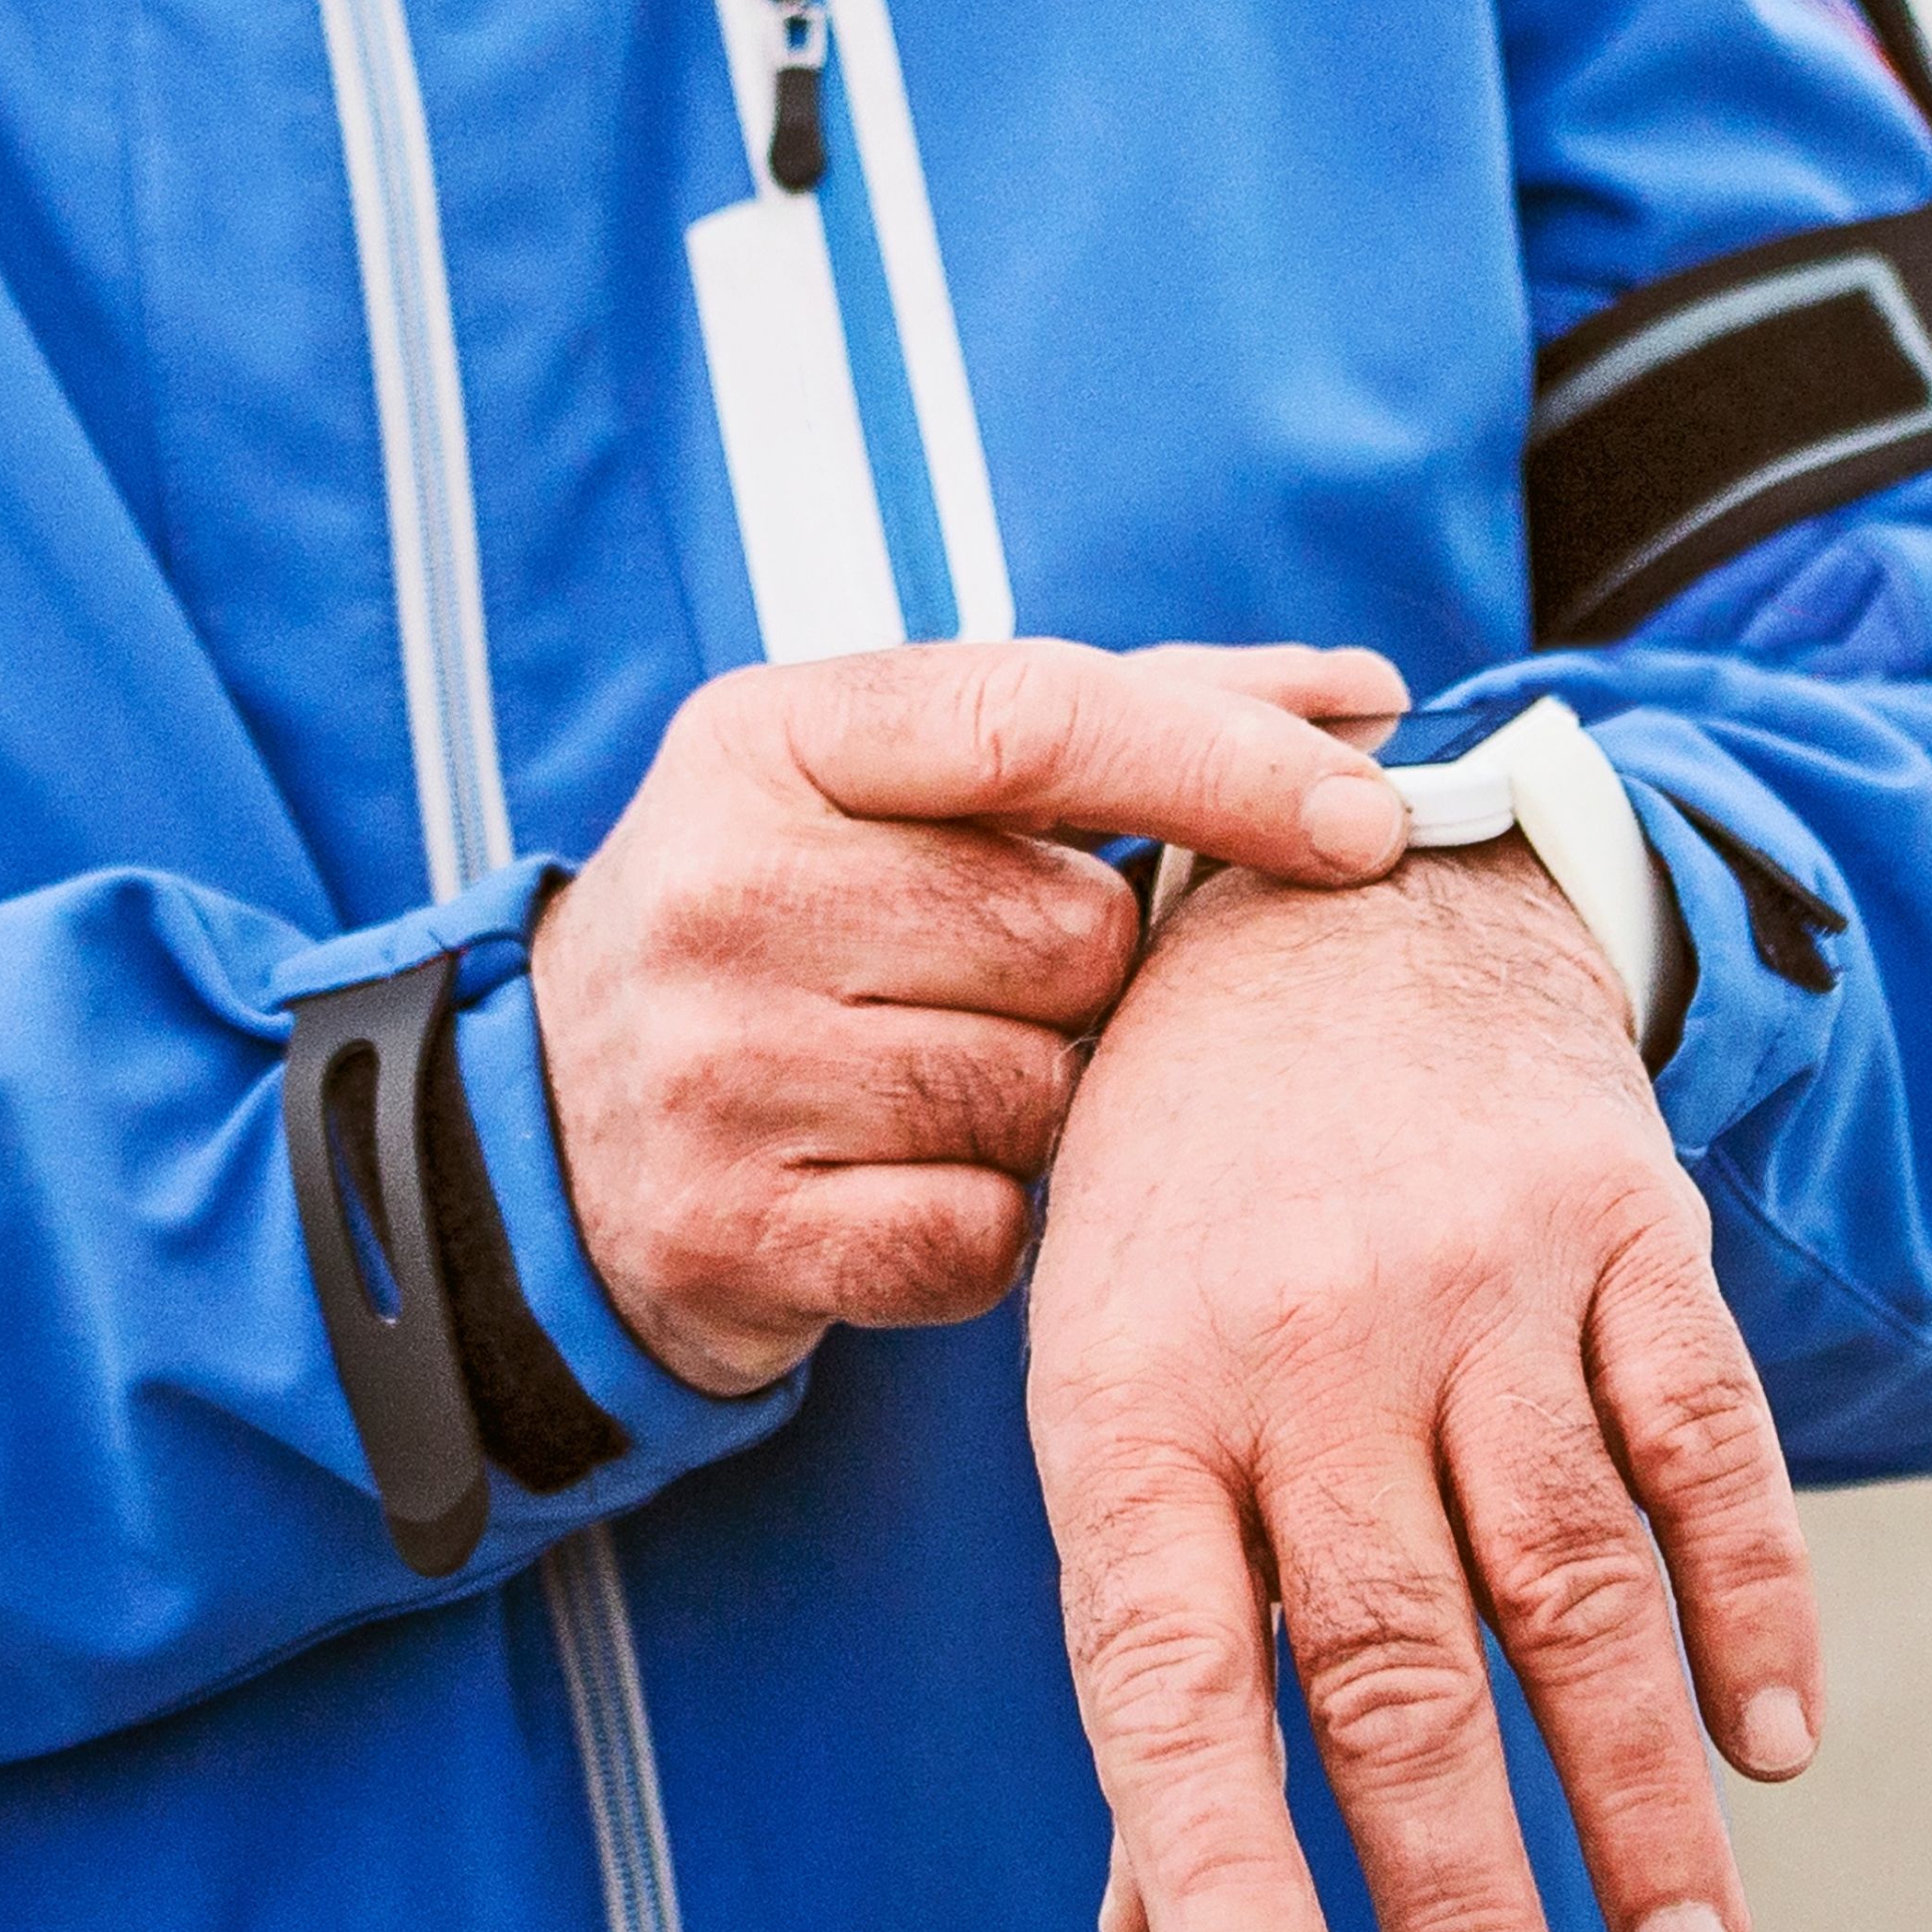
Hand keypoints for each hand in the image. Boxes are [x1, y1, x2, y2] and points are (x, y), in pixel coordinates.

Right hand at [535, 641, 1416, 1396]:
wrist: (557, 1128)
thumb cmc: (797, 919)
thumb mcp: (901, 779)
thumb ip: (1135, 717)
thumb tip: (1370, 693)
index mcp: (767, 738)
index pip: (1038, 721)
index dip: (1226, 765)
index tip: (1373, 815)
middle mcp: (720, 888)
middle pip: (1066, 933)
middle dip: (1086, 973)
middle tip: (995, 984)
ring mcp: (710, 1068)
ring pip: (1035, 1095)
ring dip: (1040, 1105)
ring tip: (935, 1079)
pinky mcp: (727, 1234)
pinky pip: (983, 1238)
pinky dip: (989, 1227)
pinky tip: (907, 1183)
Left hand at [1030, 845, 1820, 1931]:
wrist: (1330, 899)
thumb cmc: (1190, 1197)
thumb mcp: (1107, 1379)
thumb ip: (1154, 1647)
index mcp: (1131, 1401)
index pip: (1171, 1683)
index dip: (1226, 1874)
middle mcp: (1301, 1345)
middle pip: (1399, 1672)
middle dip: (1467, 1916)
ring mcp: (1474, 1280)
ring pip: (1573, 1585)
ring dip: (1636, 1802)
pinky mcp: (1620, 1224)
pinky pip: (1704, 1443)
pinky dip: (1755, 1603)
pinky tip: (1774, 1742)